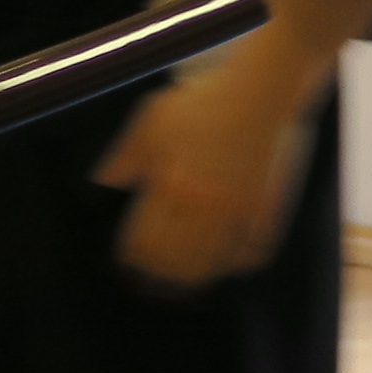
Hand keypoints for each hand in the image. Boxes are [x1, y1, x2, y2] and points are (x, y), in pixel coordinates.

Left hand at [95, 43, 325, 290]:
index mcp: (170, 184)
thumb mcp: (154, 117)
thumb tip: (105, 184)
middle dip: (159, 274)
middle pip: (174, 261)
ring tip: (183, 283)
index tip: (130, 261)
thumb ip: (127, 153)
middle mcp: (203, 204)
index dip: (133, 257)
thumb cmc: (203, 99)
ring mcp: (237, 210)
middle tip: (152, 279)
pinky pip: (251, 254)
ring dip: (194, 277)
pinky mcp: (266, 209)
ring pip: (211, 265)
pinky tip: (225, 265)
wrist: (261, 89)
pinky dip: (236, 265)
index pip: (143, 240)